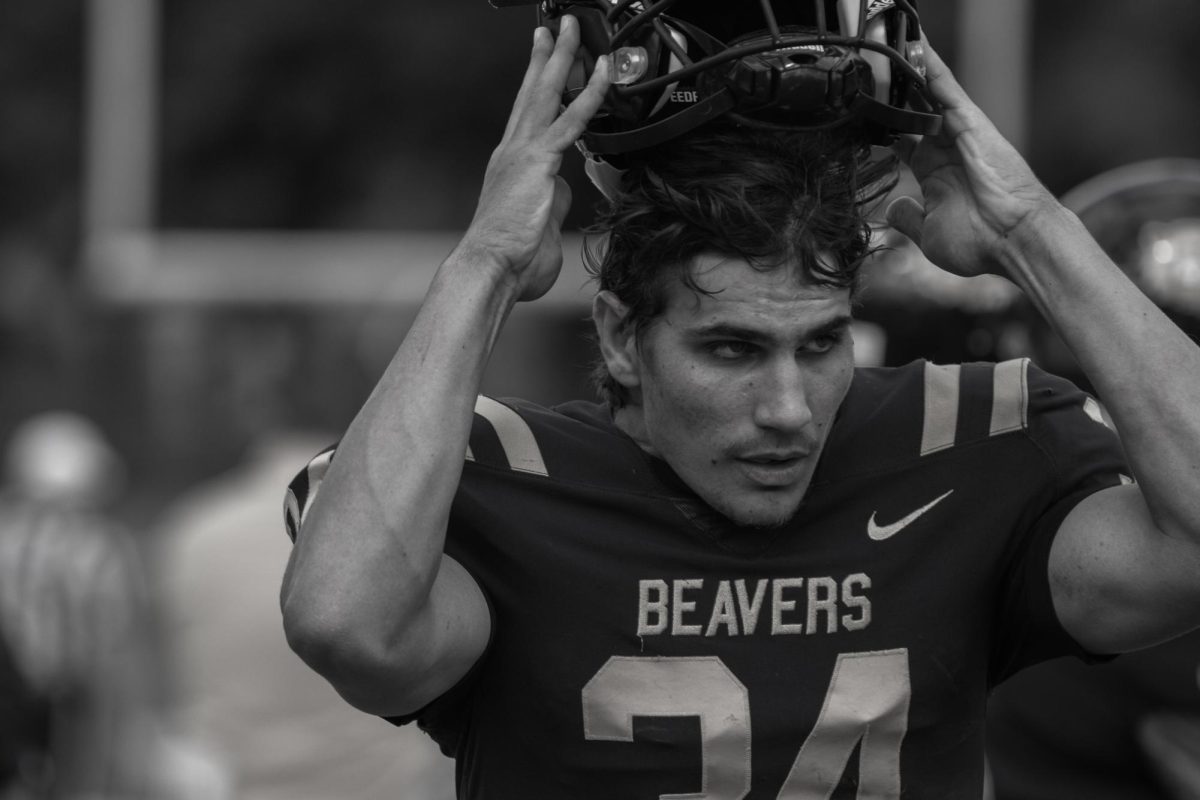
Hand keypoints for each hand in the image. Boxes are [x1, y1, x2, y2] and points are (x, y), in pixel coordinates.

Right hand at [459, 16, 608, 301]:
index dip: (537, 84)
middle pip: (531, 92)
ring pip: (547, 93)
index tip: (543, 61)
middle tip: (554, 28)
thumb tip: (563, 188)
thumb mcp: (537, 223)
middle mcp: (513, 151)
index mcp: (511, 164)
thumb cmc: (511, 259)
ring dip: (563, 57)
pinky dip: (589, 94)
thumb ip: (551, 200)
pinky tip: (602, 73)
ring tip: (572, 29)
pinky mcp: (538, 162)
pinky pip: (570, 120)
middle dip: (545, 57)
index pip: (527, 114)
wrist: (491, 267)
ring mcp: (523, 153)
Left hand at [885, 42, 1056, 278]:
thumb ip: (908, 217)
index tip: (858, 114)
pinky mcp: (969, 120)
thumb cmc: (981, 243)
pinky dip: (928, 63)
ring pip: (925, 89)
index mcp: (934, 171)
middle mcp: (945, 146)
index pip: (901, 138)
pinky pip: (945, 84)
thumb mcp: (929, 233)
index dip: (881, 125)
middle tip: (865, 65)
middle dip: (890, 89)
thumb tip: (894, 207)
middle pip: (911, 108)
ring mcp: (957, 131)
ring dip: (905, 66)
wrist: (1013, 240)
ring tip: (881, 38)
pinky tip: (911, 41)